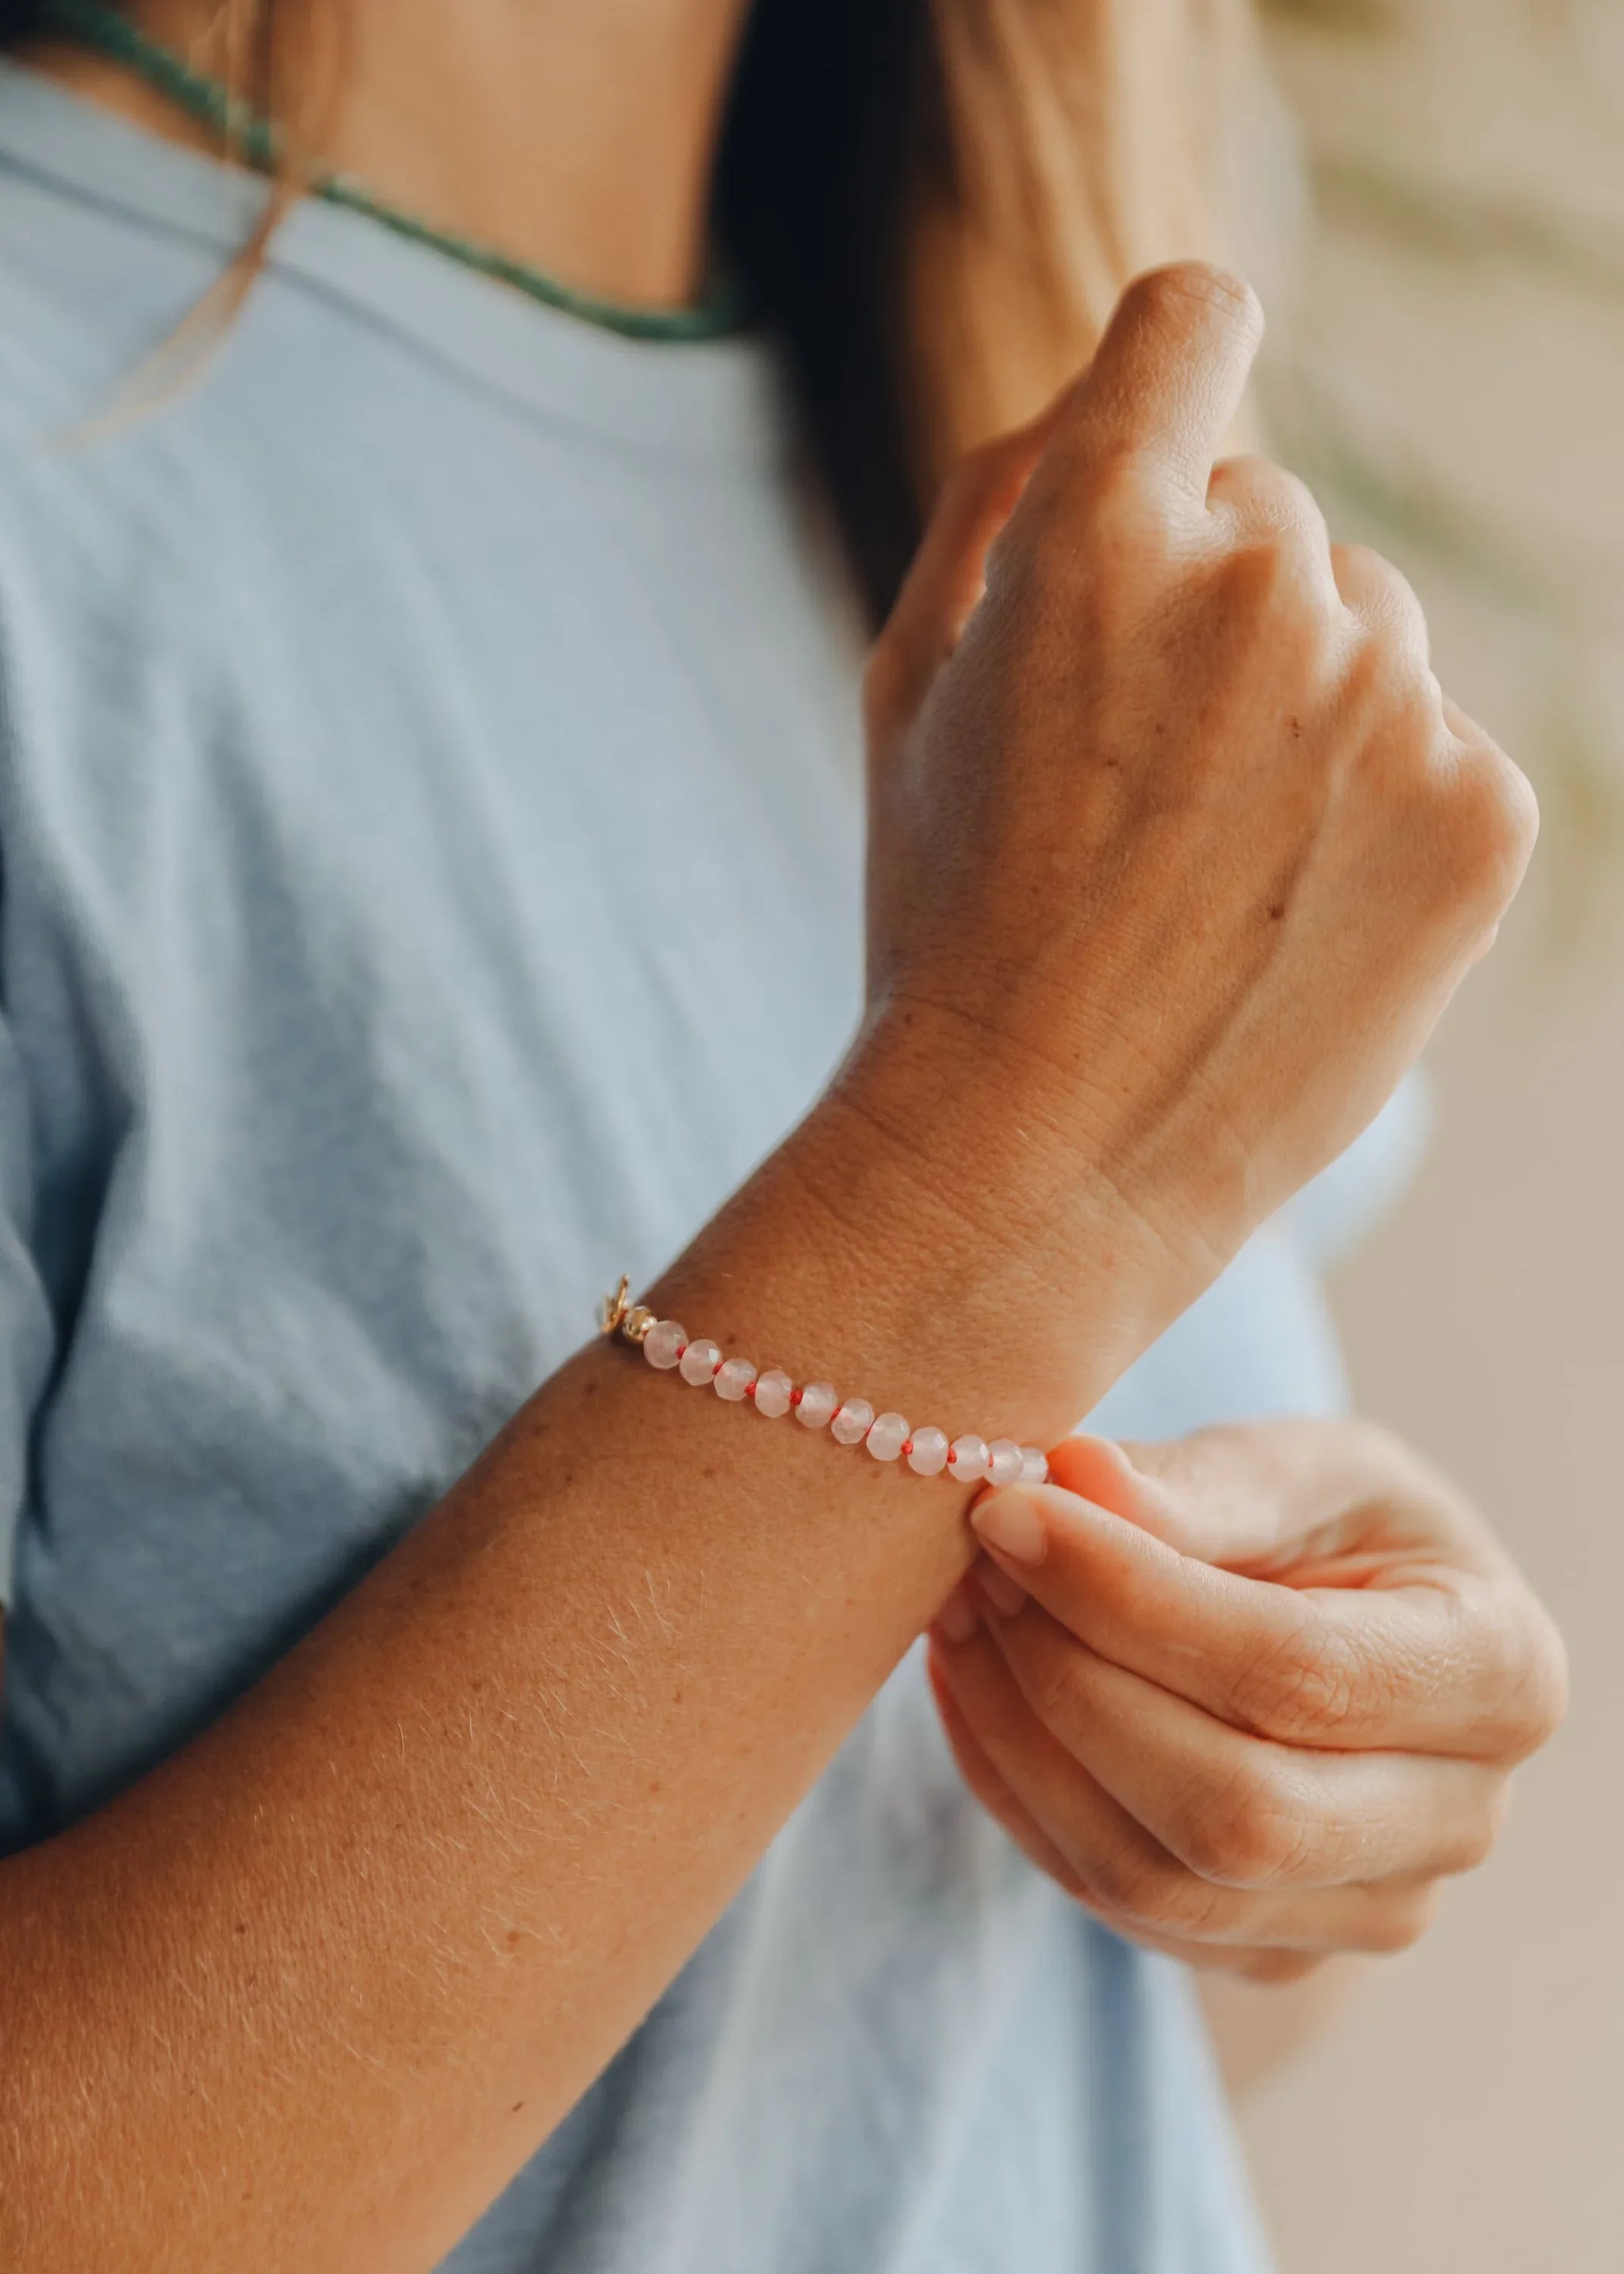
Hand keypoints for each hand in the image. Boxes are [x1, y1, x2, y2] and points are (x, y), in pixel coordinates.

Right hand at [847, 264, 1536, 1351]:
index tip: (1162, 443)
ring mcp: (1391, 700)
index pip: (1190, 322)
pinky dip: (1374, 811)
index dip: (1167, 377)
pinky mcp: (1482, 810)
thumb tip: (1120, 395)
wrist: (1036, 1159)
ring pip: (1365, 627)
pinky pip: (1436, 741)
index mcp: (1097, 531)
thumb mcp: (906, 686)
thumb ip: (1006, 496)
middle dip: (1207, 606)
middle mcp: (1264, 583)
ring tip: (1207, 866)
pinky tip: (1286, 914)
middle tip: (1133, 776)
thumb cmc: (946, 921)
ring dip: (1300, 706)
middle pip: (1271, 511)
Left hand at [926, 1422, 1566, 1980]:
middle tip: (974, 1566)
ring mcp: (1364, 1914)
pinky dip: (1014, 1788)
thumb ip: (1201, 1487)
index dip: (1133, 1598)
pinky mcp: (1266, 1955)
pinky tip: (975, 1683)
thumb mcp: (1302, 1471)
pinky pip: (1108, 1899)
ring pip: (1153, 1877)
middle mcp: (1455, 1823)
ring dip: (1021, 1738)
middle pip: (1234, 1809)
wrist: (1346, 1637)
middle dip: (1070, 1680)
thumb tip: (1071, 1479)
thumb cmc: (1335, 1533)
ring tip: (958, 1612)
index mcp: (1498, 1676)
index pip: (1298, 1672)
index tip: (1007, 1511)